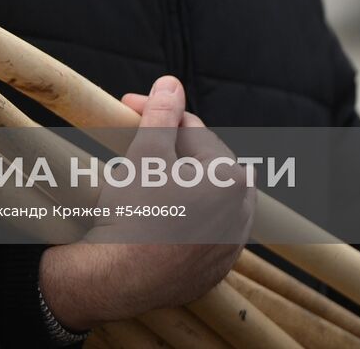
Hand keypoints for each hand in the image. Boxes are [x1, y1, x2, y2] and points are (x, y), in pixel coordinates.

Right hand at [36, 75, 253, 330]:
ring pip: (206, 198)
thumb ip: (162, 114)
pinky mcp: (216, 269)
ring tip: (145, 177)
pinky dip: (185, 217)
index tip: (128, 108)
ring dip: (180, 181)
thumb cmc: (132, 211)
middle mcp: (241, 212)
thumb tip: (171, 83)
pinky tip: (157, 213)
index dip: (158, 115)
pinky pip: (204, 231)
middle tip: (135, 143)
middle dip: (172, 149)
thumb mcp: (144, 152)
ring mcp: (231, 245)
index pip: (193, 130)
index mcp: (231, 178)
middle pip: (204, 164)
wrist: (118, 278)